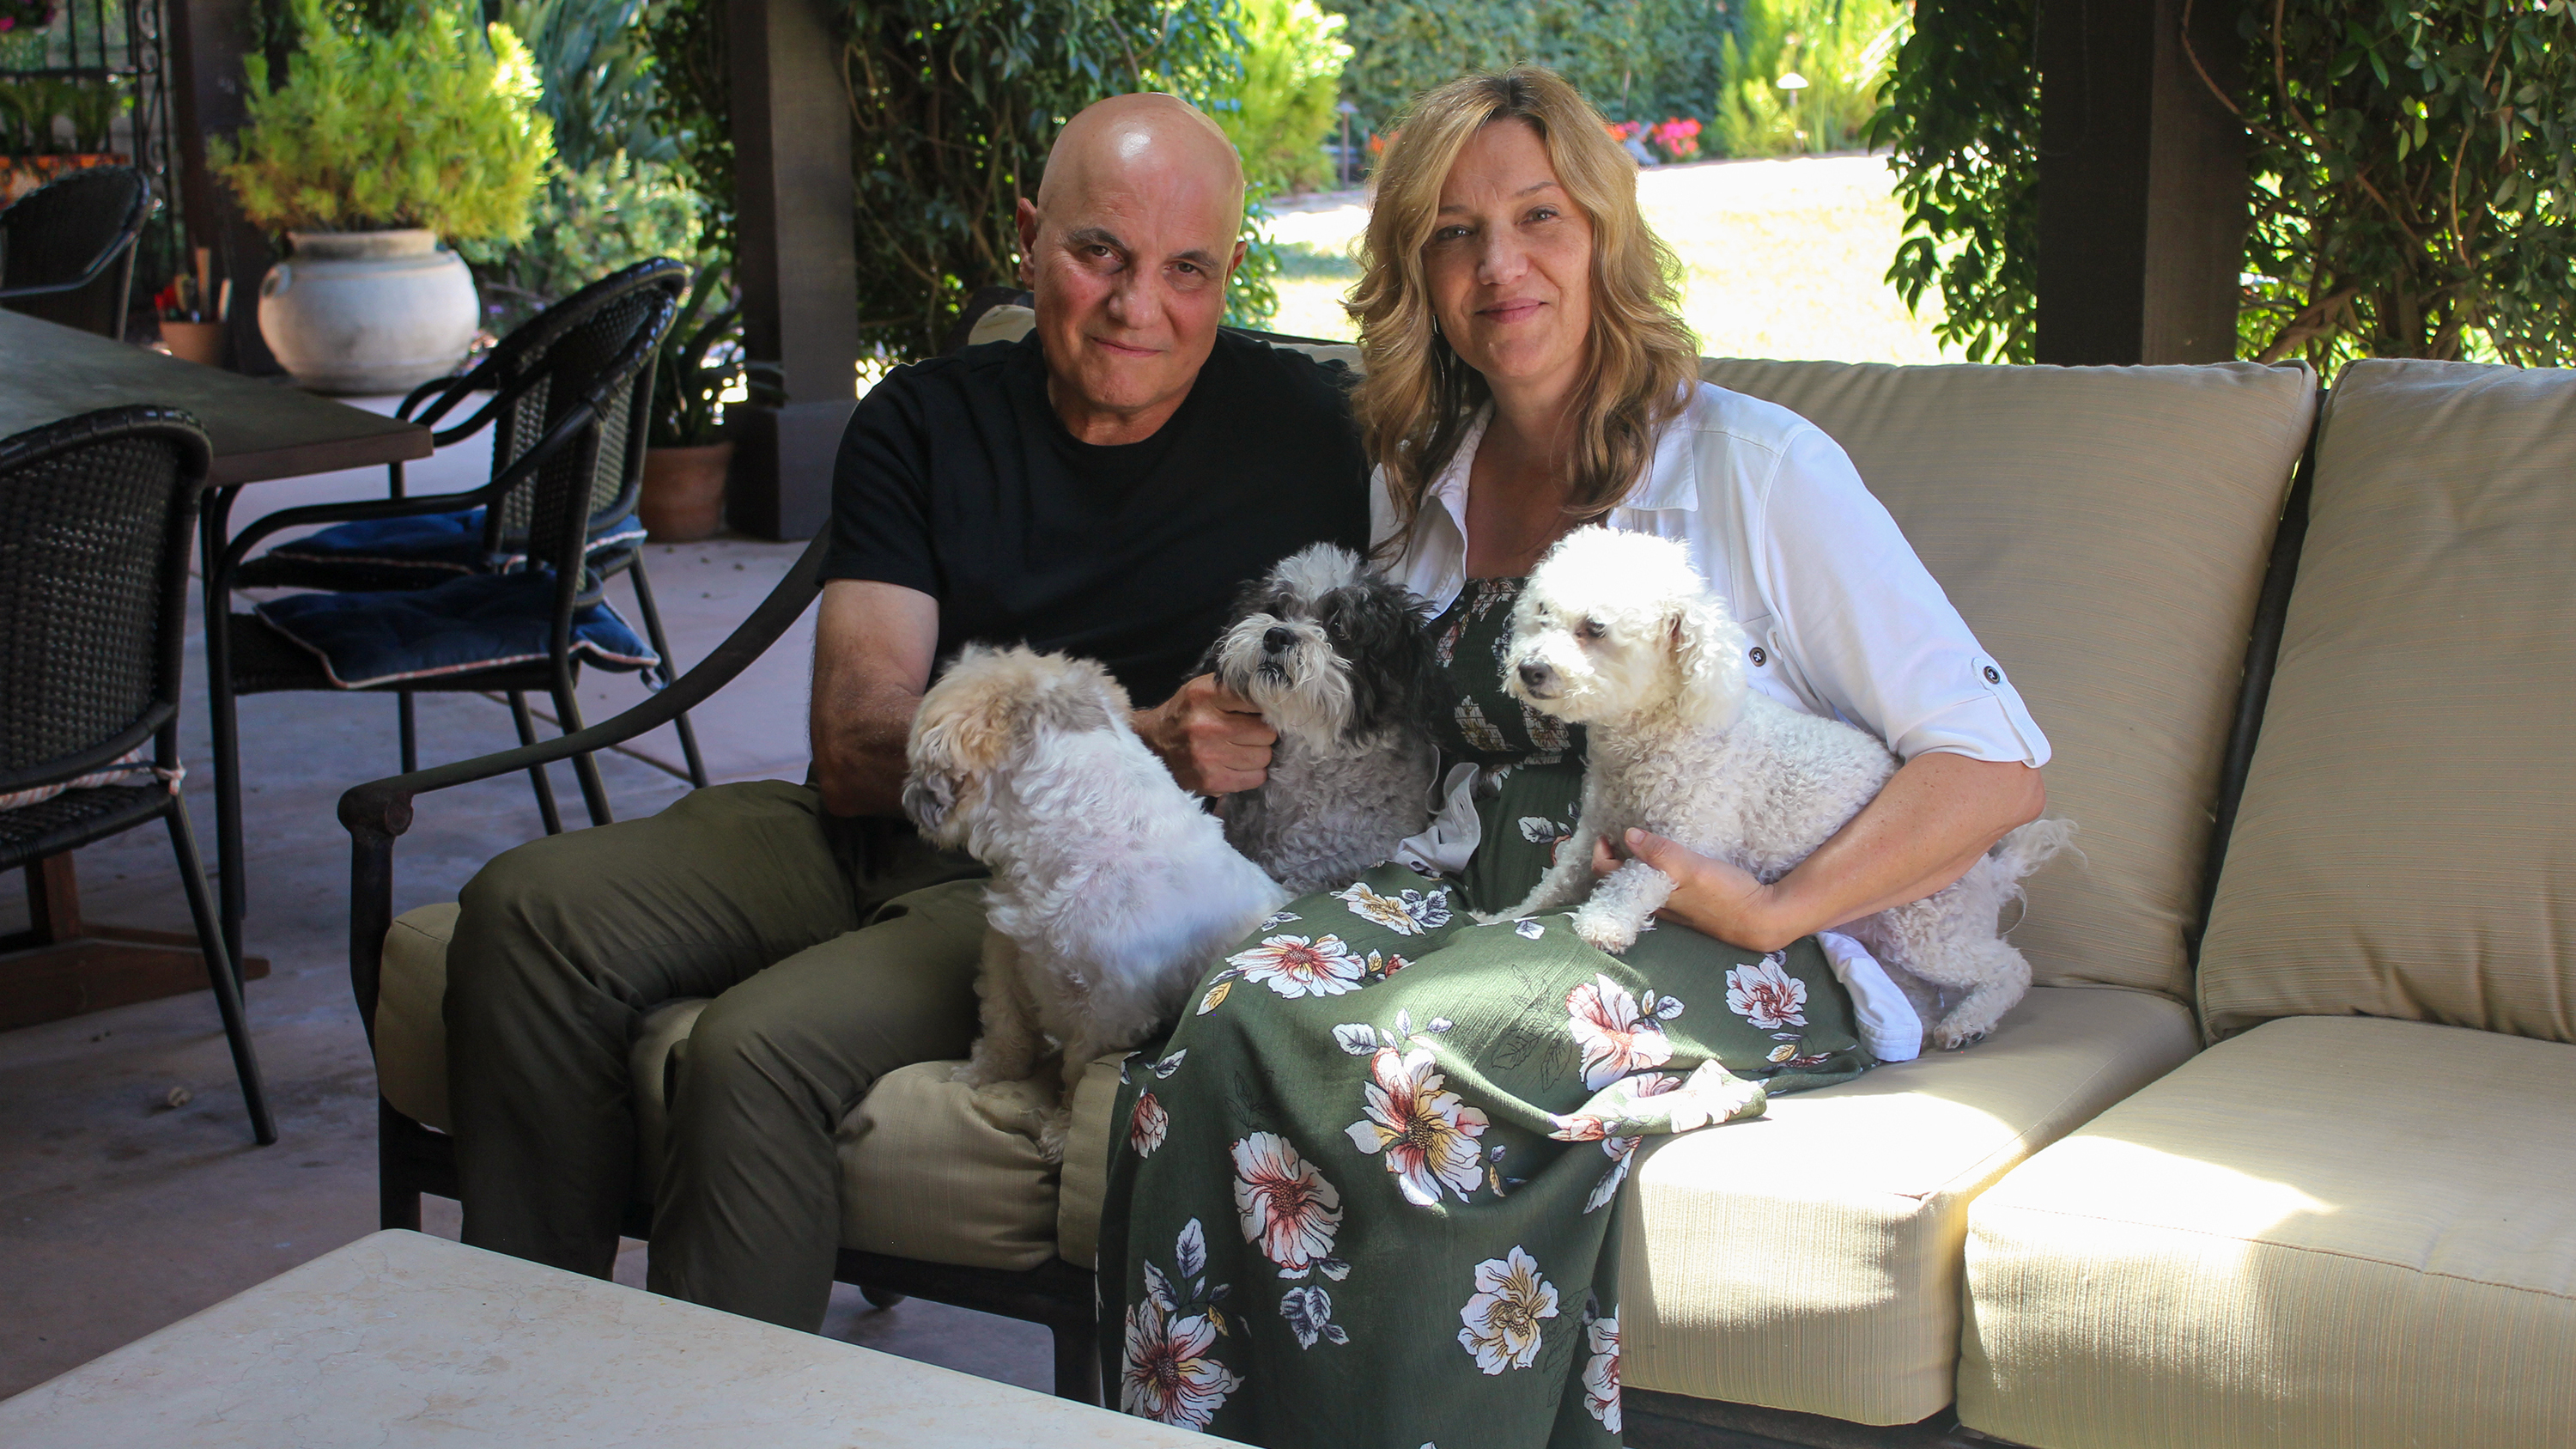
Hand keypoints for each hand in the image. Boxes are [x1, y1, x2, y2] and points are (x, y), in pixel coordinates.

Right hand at [1134, 674, 1275, 794]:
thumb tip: (1274, 698)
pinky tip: (1237, 764)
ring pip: (1263, 757)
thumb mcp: (1202, 689)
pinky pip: (1255, 778)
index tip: (1265, 711)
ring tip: (1242, 748)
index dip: (1266, 706)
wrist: (1151, 745)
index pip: (1256, 699)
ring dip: (1258, 754)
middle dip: (1263, 733)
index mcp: (1205, 696)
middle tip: (1250, 733)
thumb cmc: (1185, 714)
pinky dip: (1252, 773)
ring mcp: (1207, 756)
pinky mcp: (1210, 780)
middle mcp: (1205, 725)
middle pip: (1266, 733)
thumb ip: (1234, 689)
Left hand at [1591, 829, 1796, 952]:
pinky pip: (1661, 886)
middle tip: (1618, 835)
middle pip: (1621, 883)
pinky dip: (1654, 870)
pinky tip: (1666, 858)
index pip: (1609, 878)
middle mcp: (1657, 906)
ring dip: (1634, 864)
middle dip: (1615, 858)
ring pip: (1641, 885)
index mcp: (1651, 898)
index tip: (1607, 835)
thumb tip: (1629, 836)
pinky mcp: (1690, 903)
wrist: (1761, 919)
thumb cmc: (1727, 896)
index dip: (1602, 856)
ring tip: (1640, 840)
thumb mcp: (1693, 870)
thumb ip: (1662, 854)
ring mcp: (1674, 906)